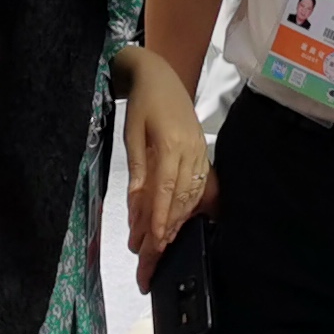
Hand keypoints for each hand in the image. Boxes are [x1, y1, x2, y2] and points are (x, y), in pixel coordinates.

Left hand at [121, 58, 212, 284]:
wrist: (161, 76)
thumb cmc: (142, 103)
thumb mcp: (132, 134)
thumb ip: (138, 169)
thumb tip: (137, 205)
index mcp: (172, 144)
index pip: (166, 190)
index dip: (160, 218)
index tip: (154, 242)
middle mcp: (191, 152)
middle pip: (180, 199)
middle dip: (165, 230)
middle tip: (149, 257)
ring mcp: (200, 153)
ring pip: (191, 197)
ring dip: (176, 222)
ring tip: (160, 245)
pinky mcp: (202, 154)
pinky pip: (198, 187)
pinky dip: (187, 208)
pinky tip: (177, 223)